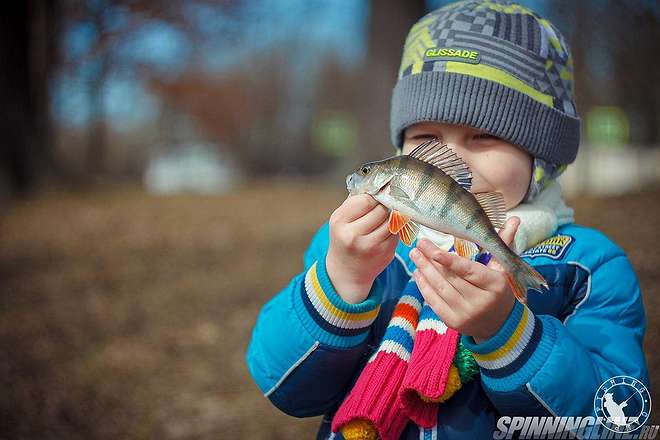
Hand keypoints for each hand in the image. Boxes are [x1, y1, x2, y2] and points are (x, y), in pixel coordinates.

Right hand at [326, 194, 399, 303]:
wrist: (346, 271)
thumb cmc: (344, 238)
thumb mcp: (341, 219)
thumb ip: (354, 200)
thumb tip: (374, 181)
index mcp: (340, 222)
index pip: (366, 200)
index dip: (375, 195)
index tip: (378, 194)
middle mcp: (354, 236)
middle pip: (381, 209)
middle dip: (385, 205)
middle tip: (385, 204)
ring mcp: (371, 247)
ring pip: (391, 220)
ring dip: (392, 216)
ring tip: (385, 216)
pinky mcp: (385, 254)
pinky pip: (397, 232)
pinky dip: (394, 228)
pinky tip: (387, 230)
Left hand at [409, 217, 520, 341]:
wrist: (500, 324)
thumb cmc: (498, 289)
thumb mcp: (502, 268)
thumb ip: (502, 243)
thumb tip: (514, 218)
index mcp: (494, 285)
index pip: (468, 271)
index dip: (450, 261)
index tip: (433, 251)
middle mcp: (480, 301)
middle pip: (450, 278)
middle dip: (431, 260)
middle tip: (419, 244)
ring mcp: (466, 314)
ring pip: (440, 288)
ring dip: (424, 270)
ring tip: (415, 255)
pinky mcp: (453, 322)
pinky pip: (434, 302)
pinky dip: (424, 286)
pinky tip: (417, 273)